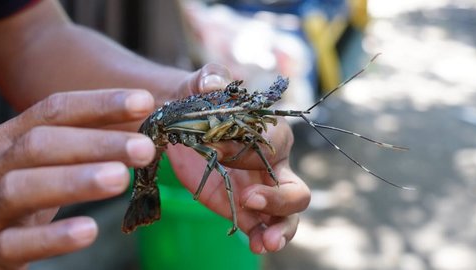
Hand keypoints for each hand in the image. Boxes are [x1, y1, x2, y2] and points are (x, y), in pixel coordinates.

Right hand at [0, 89, 155, 267]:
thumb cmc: (17, 197)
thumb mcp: (42, 164)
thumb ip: (84, 148)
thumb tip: (146, 135)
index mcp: (11, 138)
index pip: (55, 110)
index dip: (100, 104)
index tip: (144, 101)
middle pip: (42, 144)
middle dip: (97, 143)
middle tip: (144, 147)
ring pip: (23, 188)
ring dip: (75, 180)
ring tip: (120, 178)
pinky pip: (16, 243)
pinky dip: (53, 237)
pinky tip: (88, 230)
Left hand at [167, 64, 310, 253]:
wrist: (181, 124)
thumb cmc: (197, 101)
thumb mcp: (200, 85)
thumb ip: (209, 78)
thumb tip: (212, 83)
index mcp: (270, 131)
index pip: (271, 145)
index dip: (246, 151)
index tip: (217, 151)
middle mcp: (274, 163)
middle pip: (294, 188)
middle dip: (278, 198)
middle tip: (248, 199)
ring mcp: (262, 188)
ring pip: (288, 213)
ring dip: (281, 228)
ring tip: (265, 242)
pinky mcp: (245, 206)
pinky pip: (262, 225)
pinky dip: (261, 237)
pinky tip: (254, 246)